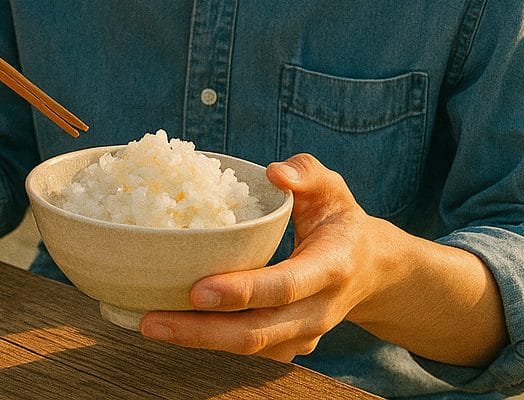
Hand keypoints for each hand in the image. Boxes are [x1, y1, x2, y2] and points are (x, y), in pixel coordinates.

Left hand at [139, 154, 378, 361]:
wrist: (371, 269)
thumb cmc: (340, 221)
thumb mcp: (333, 189)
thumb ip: (308, 173)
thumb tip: (275, 172)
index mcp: (331, 268)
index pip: (283, 286)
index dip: (241, 292)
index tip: (197, 290)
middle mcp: (318, 310)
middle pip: (259, 332)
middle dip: (203, 330)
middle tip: (154, 320)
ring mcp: (305, 333)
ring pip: (251, 349)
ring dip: (199, 341)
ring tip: (152, 325)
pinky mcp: (290, 344)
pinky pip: (250, 352)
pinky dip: (211, 343)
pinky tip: (174, 329)